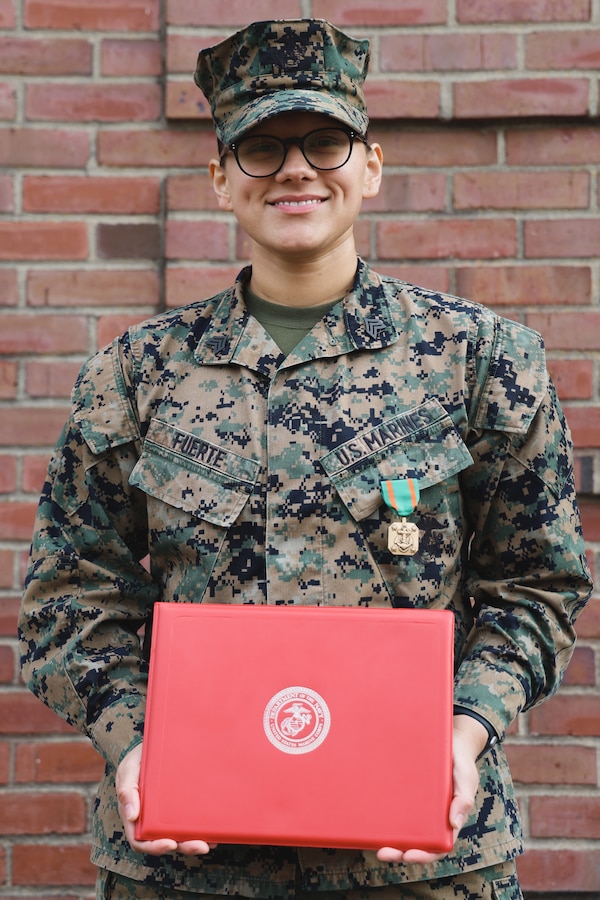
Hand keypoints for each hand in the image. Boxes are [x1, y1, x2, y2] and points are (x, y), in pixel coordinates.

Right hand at [116, 742, 216, 856]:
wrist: (156, 744)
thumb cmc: (137, 760)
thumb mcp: (128, 770)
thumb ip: (127, 790)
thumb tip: (132, 815)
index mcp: (136, 816)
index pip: (141, 840)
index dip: (154, 846)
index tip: (170, 844)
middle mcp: (153, 819)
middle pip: (166, 841)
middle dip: (184, 846)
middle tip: (201, 846)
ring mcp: (169, 814)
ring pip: (181, 835)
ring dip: (196, 841)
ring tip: (211, 842)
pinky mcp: (183, 805)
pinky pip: (191, 820)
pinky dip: (202, 828)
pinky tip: (215, 829)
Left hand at [376, 714, 485, 864]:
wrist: (451, 739)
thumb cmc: (461, 762)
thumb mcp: (467, 778)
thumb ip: (464, 798)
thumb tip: (453, 824)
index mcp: (447, 820)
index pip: (436, 846)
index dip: (423, 855)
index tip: (409, 855)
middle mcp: (431, 817)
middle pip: (415, 843)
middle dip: (399, 852)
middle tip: (383, 852)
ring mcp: (417, 806)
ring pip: (402, 830)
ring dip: (389, 840)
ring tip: (374, 842)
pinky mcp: (406, 793)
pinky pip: (394, 807)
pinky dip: (384, 815)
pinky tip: (369, 815)